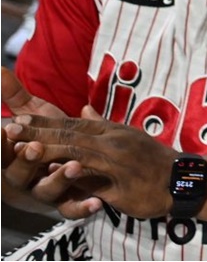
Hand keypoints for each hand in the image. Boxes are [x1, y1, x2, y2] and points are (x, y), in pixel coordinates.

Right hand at [2, 69, 104, 215]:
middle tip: (34, 147)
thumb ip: (14, 96)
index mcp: (11, 160)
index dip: (0, 145)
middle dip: (25, 162)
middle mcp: (24, 180)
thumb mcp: (30, 116)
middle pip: (18, 175)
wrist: (76, 166)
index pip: (1, 154)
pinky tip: (96, 202)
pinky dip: (83, 207)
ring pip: (47, 191)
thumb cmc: (46, 138)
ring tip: (73, 166)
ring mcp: (46, 193)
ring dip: (58, 180)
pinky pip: (73, 209)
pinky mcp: (68, 203)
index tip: (4, 130)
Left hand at [4, 107, 177, 220]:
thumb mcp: (129, 136)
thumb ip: (103, 125)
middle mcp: (113, 142)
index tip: (17, 120)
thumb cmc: (153, 160)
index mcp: (112, 131)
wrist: (181, 179)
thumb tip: (84, 111)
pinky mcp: (121, 184)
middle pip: (70, 134)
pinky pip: (93, 178)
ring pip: (78, 152)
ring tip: (23, 149)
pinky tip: (54, 172)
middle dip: (38, 132)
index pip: (71, 123)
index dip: (43, 122)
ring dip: (48, 150)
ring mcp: (117, 162)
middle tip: (10, 130)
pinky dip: (73, 173)